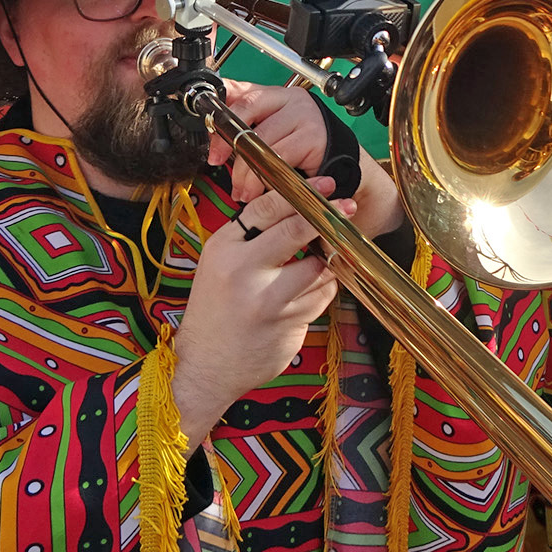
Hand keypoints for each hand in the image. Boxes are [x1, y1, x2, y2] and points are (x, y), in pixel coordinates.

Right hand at [170, 186, 346, 447]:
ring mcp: (267, 299)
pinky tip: (313, 291)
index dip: (301, 192)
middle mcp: (243, 271)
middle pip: (296, 231)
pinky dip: (324, 289)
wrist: (205, 367)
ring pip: (317, 266)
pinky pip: (321, 296)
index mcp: (224, 248)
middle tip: (346, 207)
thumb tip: (298, 205)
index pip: (267, 208)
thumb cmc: (216, 309)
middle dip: (326, 216)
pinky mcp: (287, 323)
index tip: (327, 184)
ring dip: (327, 261)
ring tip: (321, 261)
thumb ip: (251, 237)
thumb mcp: (219, 264)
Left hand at [209, 80, 403, 237]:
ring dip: (248, 172)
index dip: (221, 120)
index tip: (212, 143)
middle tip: (219, 165)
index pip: (242, 97)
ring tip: (243, 189)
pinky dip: (268, 178)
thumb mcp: (273, 130)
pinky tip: (265, 189)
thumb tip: (213, 126)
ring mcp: (306, 117)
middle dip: (230, 147)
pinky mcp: (315, 138)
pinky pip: (281, 159)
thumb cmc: (305, 149)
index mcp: (279, 94)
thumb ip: (247, 123)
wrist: (343, 165)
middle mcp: (293, 100)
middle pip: (249, 118)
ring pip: (262, 143)